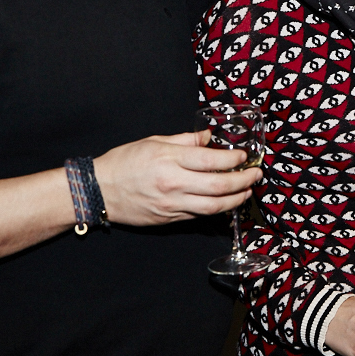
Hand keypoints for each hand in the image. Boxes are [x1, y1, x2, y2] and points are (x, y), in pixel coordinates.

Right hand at [93, 130, 260, 224]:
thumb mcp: (153, 142)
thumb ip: (185, 140)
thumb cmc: (124, 162)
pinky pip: (199, 215)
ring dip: (236, 199)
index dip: (233, 159)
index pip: (211, 160)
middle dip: (243, 181)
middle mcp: (173, 184)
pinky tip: (227, 202)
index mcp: (169, 160)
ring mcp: (172, 205)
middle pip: (219, 186)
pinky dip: (217, 209)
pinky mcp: (169, 219)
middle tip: (256, 174)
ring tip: (248, 191)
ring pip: (213, 206)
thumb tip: (209, 137)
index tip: (244, 156)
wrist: (98, 191)